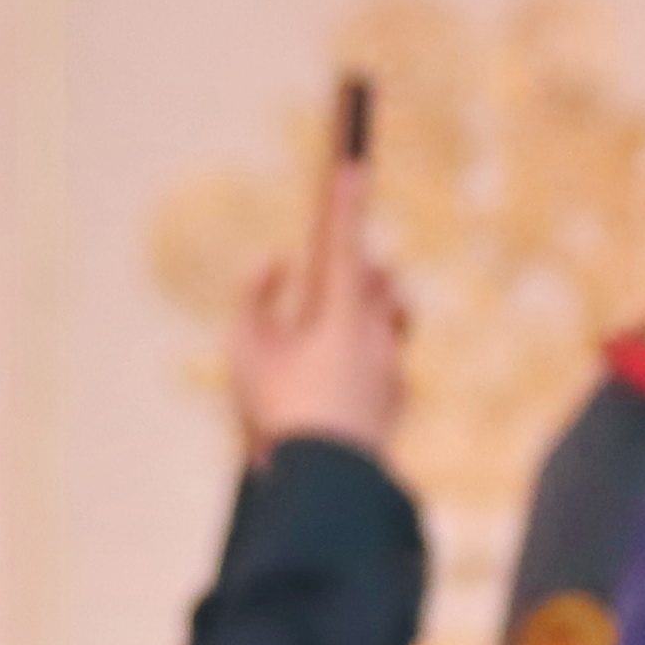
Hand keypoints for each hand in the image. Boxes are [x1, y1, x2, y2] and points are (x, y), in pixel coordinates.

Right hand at [227, 154, 405, 454]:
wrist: (325, 481)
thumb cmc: (278, 412)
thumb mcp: (246, 351)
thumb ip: (253, 298)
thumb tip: (274, 262)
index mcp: (339, 312)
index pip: (342, 241)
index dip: (346, 201)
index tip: (354, 163)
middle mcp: (375, 331)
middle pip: (378, 276)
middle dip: (358, 265)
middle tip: (334, 271)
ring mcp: (392, 365)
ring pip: (391, 317)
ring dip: (369, 309)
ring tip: (334, 328)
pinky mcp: (398, 398)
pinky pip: (388, 362)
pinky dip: (367, 360)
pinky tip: (340, 384)